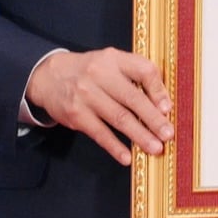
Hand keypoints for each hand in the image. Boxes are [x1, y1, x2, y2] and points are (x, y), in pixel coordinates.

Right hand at [25, 47, 171, 163]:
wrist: (49, 76)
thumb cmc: (90, 71)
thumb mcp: (111, 63)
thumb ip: (135, 75)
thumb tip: (162, 103)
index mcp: (114, 59)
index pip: (143, 70)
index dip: (158, 90)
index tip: (168, 108)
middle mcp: (100, 75)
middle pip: (133, 98)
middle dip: (153, 119)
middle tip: (168, 134)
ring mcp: (86, 95)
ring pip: (119, 118)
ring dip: (139, 136)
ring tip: (155, 148)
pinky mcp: (76, 115)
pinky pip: (100, 134)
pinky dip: (115, 147)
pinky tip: (127, 157)